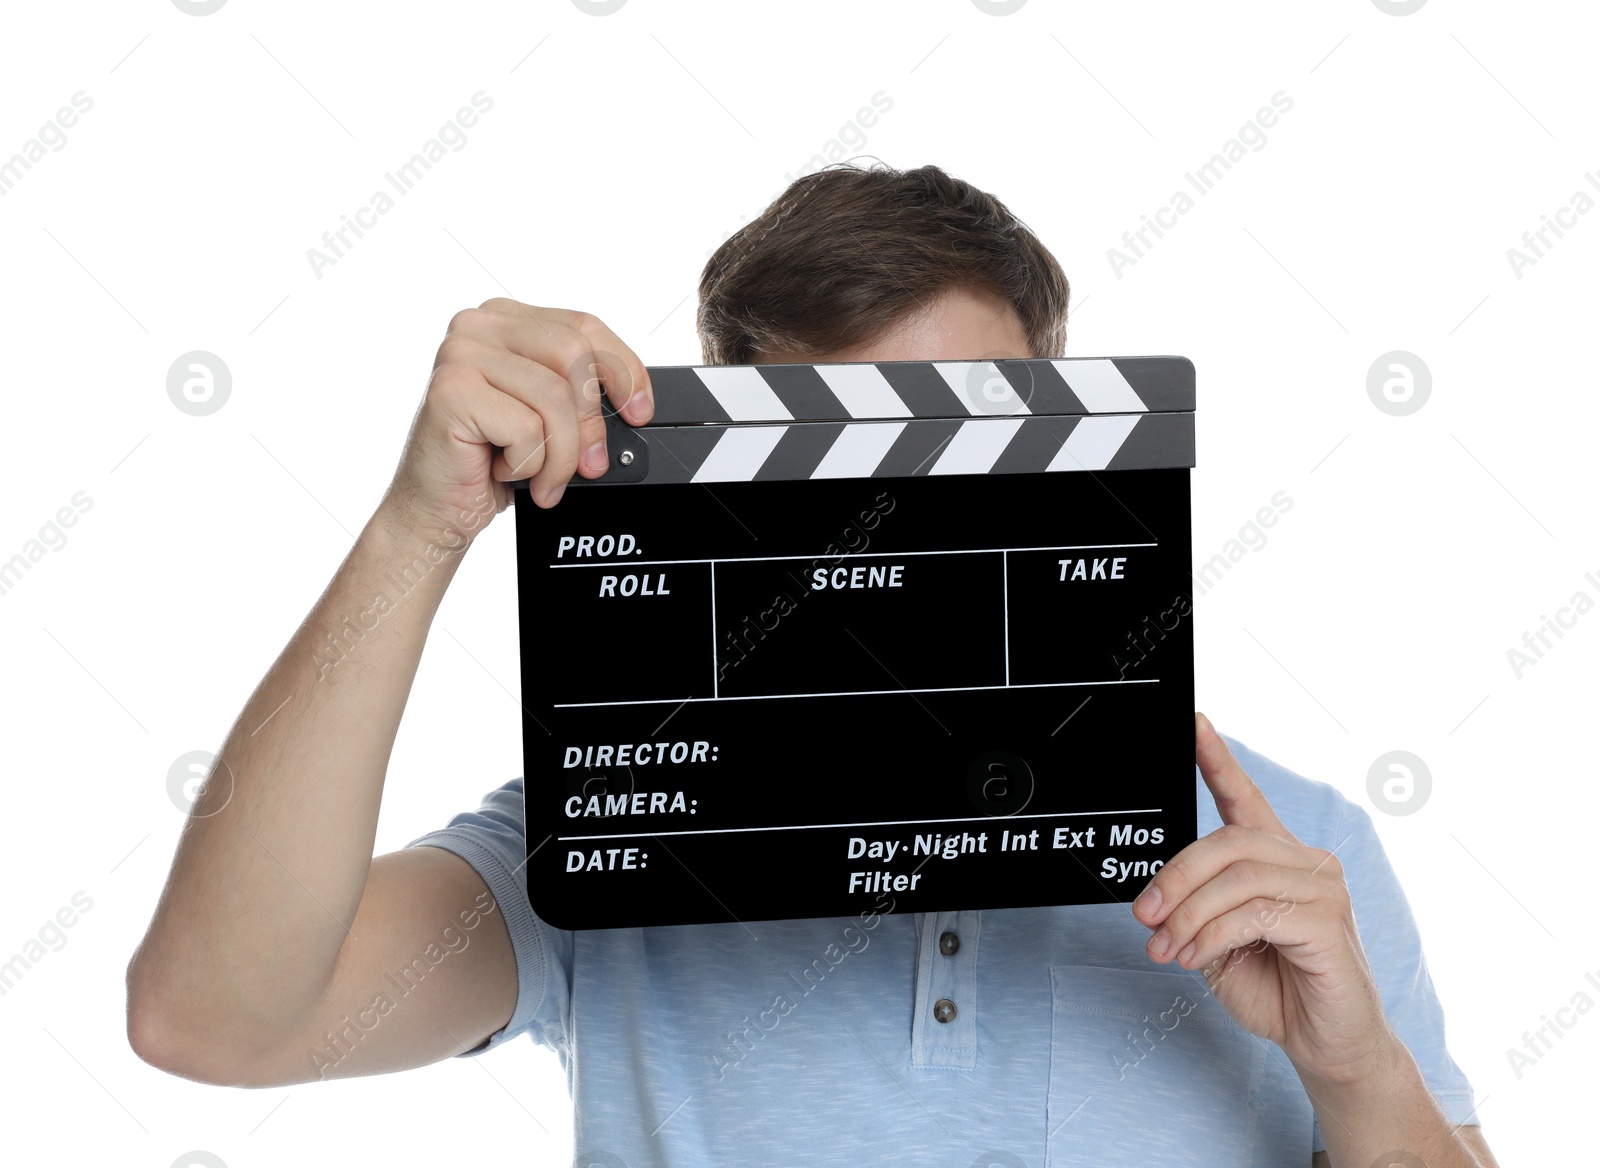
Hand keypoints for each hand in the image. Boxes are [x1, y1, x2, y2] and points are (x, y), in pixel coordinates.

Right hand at [380, 299, 652, 538]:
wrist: (439, 507)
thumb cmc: (490, 460)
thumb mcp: (548, 417)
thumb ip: (580, 394)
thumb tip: (632, 405)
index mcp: (507, 319)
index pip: (584, 326)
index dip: (624, 369)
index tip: (640, 410)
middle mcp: (479, 326)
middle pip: (575, 356)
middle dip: (590, 422)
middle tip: (589, 464)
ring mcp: (460, 353)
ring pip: (554, 397)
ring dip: (560, 455)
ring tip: (542, 477)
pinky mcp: (451, 389)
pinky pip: (526, 427)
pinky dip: (528, 464)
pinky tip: (503, 471)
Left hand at [1131, 712, 1397, 1084]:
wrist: (1325, 1043)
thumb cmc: (1276, 988)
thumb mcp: (1218, 941)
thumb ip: (1196, 908)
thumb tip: (1154, 899)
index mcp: (1276, 858)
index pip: (1243, 797)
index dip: (1217, 757)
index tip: (1193, 722)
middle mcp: (1304, 861)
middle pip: (1227, 840)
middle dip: (1175, 877)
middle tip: (1144, 915)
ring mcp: (1323, 887)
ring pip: (1237, 877)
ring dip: (1189, 915)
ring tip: (1168, 949)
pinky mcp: (1328, 921)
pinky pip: (1256, 912)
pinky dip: (1214, 935)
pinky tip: (1197, 958)